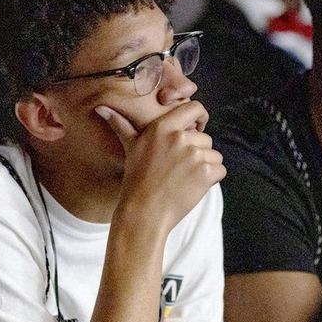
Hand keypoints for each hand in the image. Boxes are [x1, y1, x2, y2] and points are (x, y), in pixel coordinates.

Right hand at [97, 101, 224, 232]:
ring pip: (214, 155)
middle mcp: (180, 137)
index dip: (200, 117)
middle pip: (205, 138)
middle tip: (178, 169)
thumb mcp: (130, 148)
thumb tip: (101, 108)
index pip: (195, 108)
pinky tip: (192, 187)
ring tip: (183, 179)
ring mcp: (195, 154)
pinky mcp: (206, 172)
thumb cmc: (136, 180)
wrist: (143, 212)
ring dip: (205, 168)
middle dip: (198, 153)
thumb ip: (120, 125)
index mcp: (163, 127)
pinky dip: (211, 180)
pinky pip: (220, 170)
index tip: (197, 128)